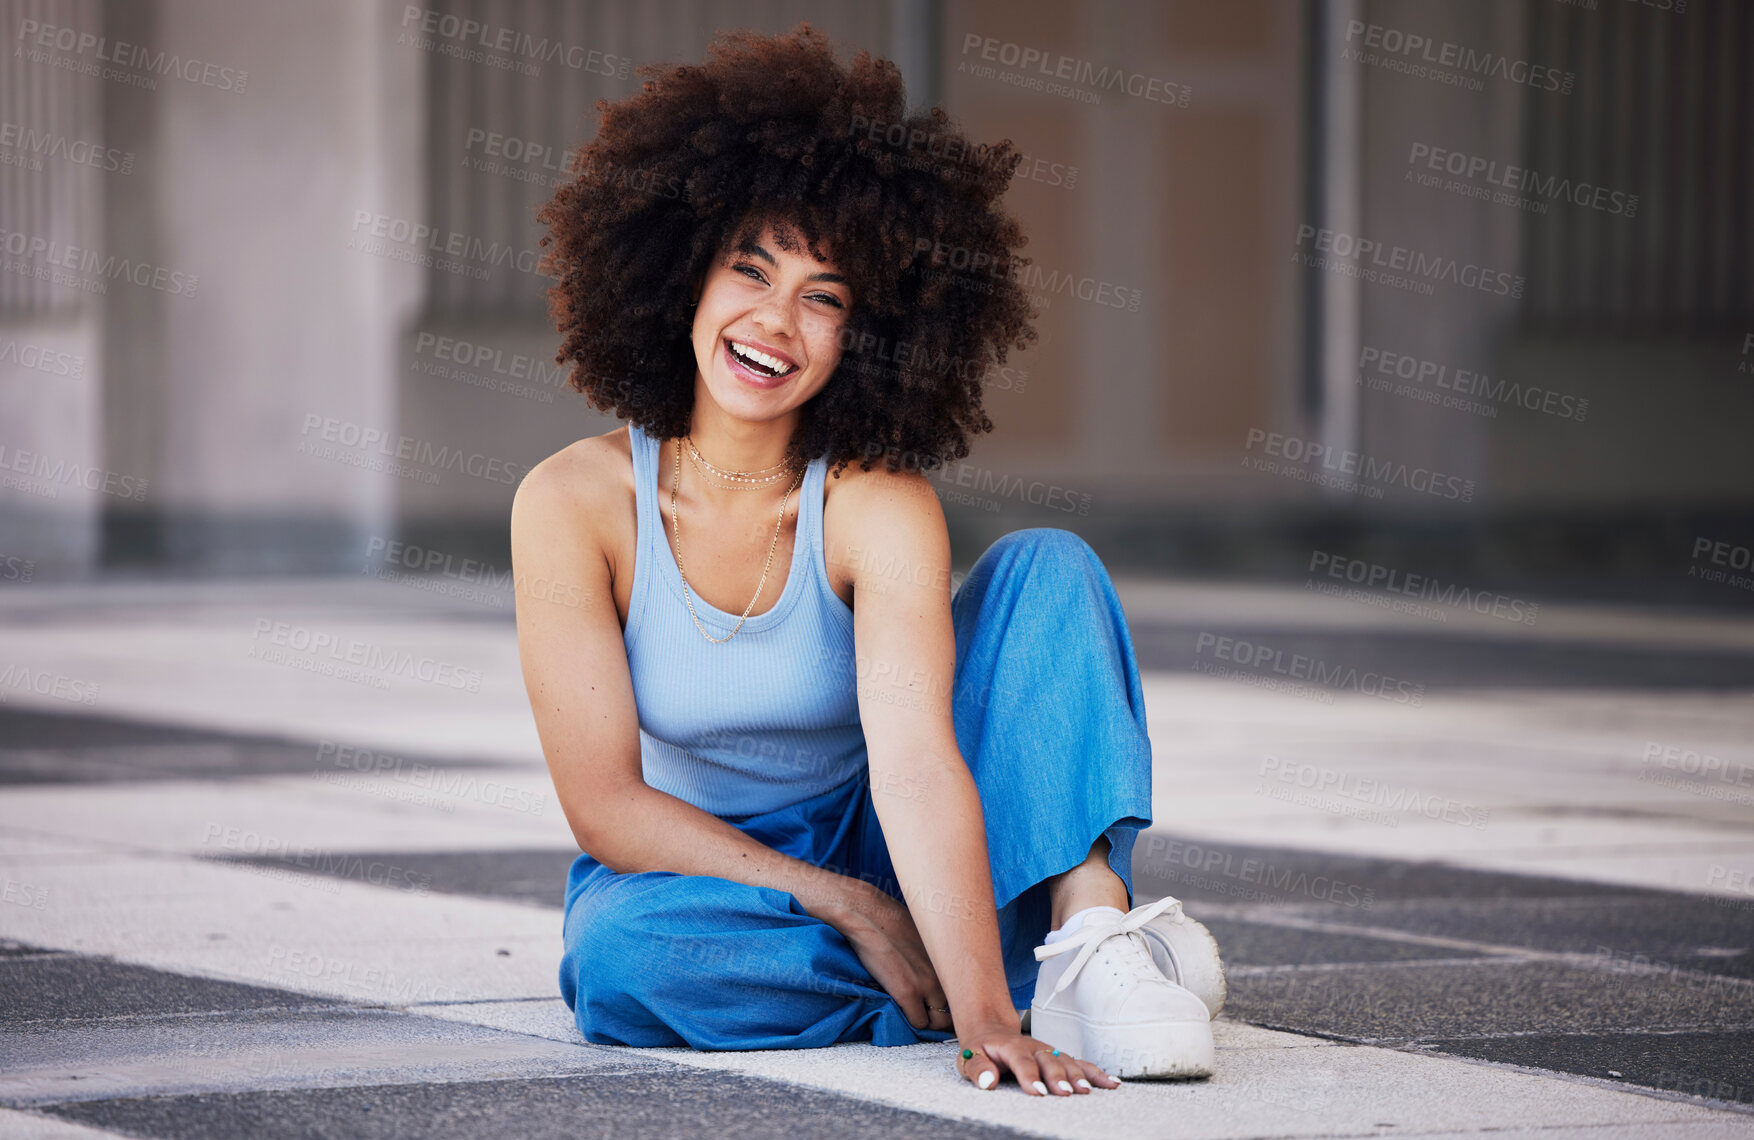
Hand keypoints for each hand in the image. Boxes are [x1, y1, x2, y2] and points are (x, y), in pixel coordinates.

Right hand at [816, 880, 951, 1033]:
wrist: (869, 914)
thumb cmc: (891, 919)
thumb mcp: (925, 935)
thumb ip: (934, 956)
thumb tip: (934, 966)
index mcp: (950, 959)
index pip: (964, 994)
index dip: (953, 1005)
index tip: (943, 1008)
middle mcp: (945, 973)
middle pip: (954, 1012)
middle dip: (943, 1019)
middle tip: (930, 1018)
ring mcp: (927, 985)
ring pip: (938, 1022)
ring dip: (927, 1022)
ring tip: (915, 1016)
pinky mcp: (907, 993)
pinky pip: (918, 1022)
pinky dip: (911, 1022)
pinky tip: (903, 1012)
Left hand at [955, 1020, 1121, 1094]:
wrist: (991, 1031)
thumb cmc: (982, 1049)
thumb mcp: (969, 1057)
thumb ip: (977, 1069)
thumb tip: (987, 1081)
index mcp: (1010, 1046)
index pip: (1021, 1060)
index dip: (1030, 1075)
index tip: (1038, 1091)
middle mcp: (1033, 1047)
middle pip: (1049, 1061)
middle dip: (1059, 1077)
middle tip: (1066, 1093)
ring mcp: (1048, 1051)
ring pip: (1067, 1062)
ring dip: (1079, 1076)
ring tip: (1087, 1091)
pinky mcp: (1059, 1057)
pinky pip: (1080, 1063)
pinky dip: (1096, 1073)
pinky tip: (1110, 1083)